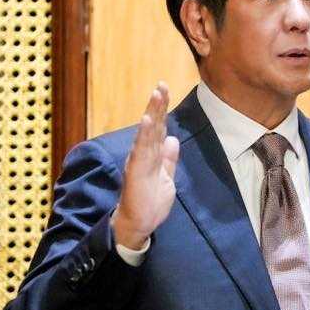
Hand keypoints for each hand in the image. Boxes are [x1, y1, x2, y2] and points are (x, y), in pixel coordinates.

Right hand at [112, 82, 180, 250]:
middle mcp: (144, 155)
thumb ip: (169, 159)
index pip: (158, 128)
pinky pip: (141, 150)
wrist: (139, 225)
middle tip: (161, 84)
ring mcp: (140, 162)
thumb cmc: (150, 203)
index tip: (164, 90)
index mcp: (152, 155)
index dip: (161, 110)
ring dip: (151, 113)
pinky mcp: (137, 171)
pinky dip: (144, 135)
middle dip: (157, 105)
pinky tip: (146, 120)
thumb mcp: (167, 178)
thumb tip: (172, 139)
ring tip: (155, 95)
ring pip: (147, 133)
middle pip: (152, 125)